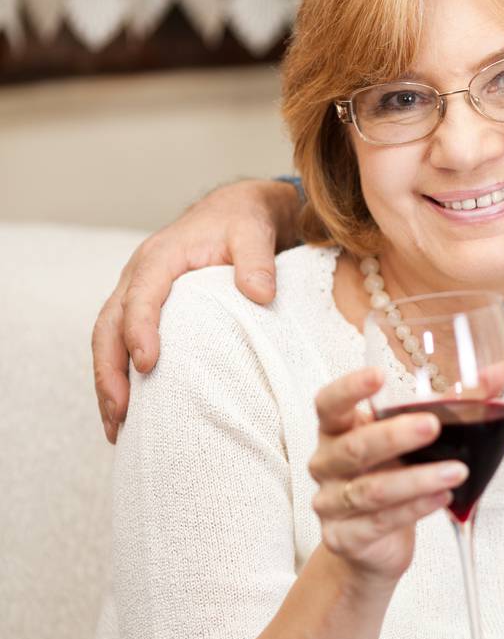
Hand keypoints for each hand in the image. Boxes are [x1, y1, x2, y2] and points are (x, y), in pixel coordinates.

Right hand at [92, 179, 299, 441]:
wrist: (235, 211)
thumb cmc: (244, 222)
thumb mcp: (255, 232)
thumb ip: (257, 260)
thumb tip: (260, 294)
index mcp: (160, 258)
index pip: (141, 296)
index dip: (140, 330)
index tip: (147, 365)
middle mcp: (137, 276)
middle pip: (108, 326)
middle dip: (110, 371)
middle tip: (121, 413)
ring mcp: (136, 294)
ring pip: (107, 341)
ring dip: (108, 383)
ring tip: (117, 428)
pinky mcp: (145, 311)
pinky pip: (120, 345)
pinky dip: (120, 377)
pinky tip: (130, 412)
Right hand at [308, 368, 463, 585]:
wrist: (373, 544)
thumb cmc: (393, 475)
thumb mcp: (419, 439)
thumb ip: (455, 404)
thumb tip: (499, 372)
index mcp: (338, 430)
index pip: (329, 404)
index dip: (349, 389)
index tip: (379, 375)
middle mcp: (327, 464)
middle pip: (353, 447)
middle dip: (394, 435)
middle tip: (433, 426)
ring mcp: (331, 503)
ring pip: (370, 489)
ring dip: (416, 479)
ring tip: (457, 471)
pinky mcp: (345, 537)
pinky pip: (379, 522)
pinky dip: (414, 509)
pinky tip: (442, 498)